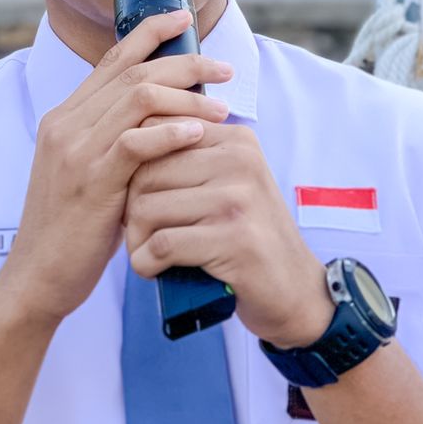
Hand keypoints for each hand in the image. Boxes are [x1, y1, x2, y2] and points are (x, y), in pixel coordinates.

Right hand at [0, 10, 233, 325]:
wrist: (37, 277)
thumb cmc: (72, 230)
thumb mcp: (89, 174)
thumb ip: (114, 143)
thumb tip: (163, 119)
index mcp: (65, 118)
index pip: (112, 60)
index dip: (150, 33)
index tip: (184, 19)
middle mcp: (66, 124)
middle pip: (133, 72)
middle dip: (184, 62)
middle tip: (224, 67)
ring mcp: (76, 150)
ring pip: (138, 98)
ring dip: (187, 97)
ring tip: (221, 107)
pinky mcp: (91, 181)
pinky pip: (136, 142)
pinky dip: (170, 133)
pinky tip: (197, 135)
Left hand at [124, 123, 334, 349]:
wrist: (294, 290)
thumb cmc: (248, 237)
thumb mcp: (229, 185)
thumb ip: (190, 159)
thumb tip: (128, 140)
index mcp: (236, 141)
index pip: (156, 133)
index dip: (134, 169)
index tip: (143, 199)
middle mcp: (240, 162)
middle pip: (146, 172)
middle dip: (130, 208)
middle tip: (141, 235)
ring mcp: (238, 200)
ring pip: (148, 208)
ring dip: (136, 239)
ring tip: (148, 254)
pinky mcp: (234, 239)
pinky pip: (162, 244)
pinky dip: (146, 262)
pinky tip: (153, 269)